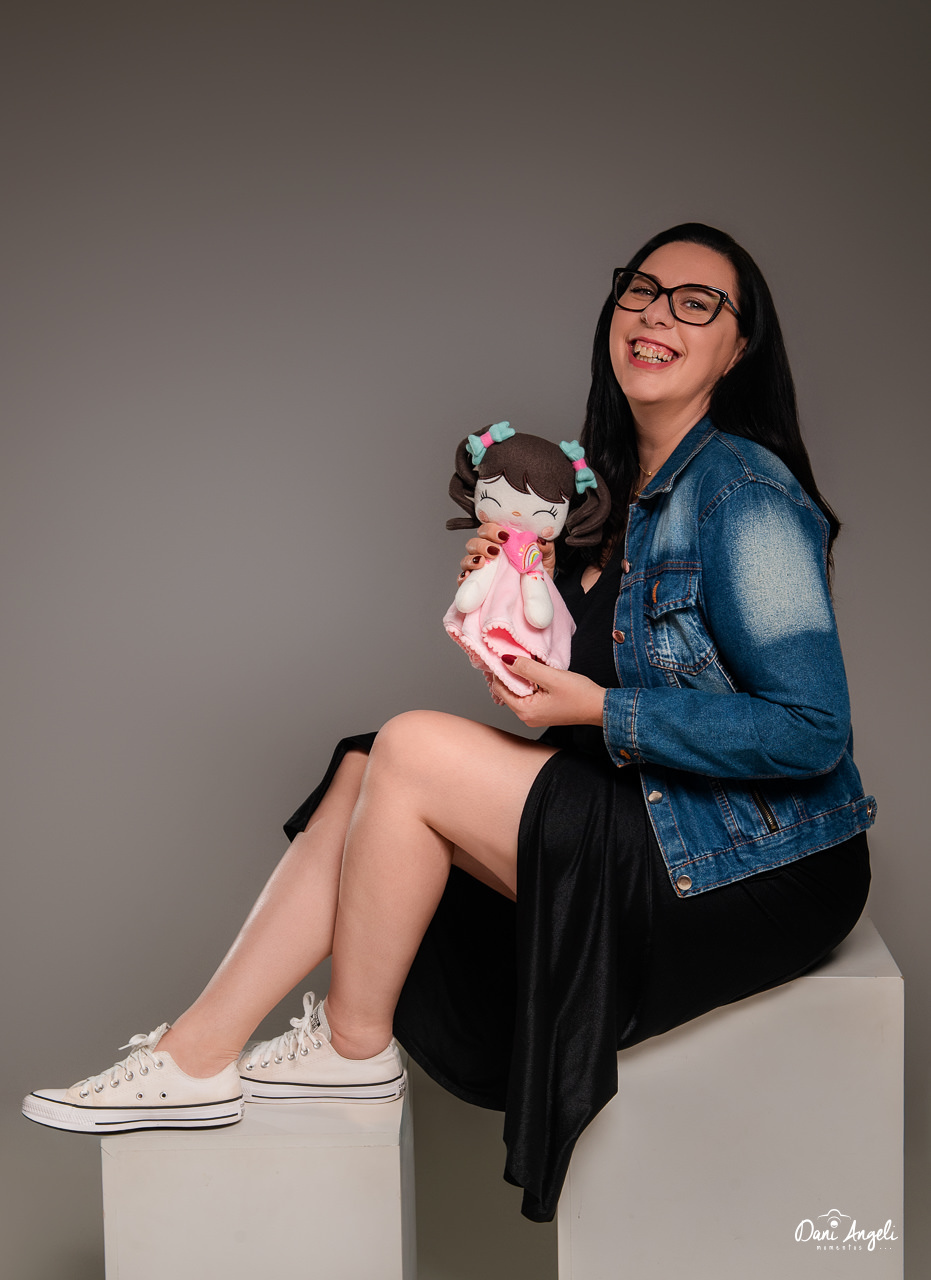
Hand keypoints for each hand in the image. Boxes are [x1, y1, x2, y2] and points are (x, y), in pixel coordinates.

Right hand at [457, 523, 556, 583]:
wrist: (536, 601)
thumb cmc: (537, 576)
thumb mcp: (546, 560)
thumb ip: (545, 548)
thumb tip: (541, 541)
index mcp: (500, 544)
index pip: (489, 529)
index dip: (492, 528)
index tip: (504, 535)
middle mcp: (487, 555)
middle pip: (474, 542)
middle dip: (482, 543)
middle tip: (495, 550)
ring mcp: (479, 571)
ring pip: (466, 559)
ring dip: (472, 558)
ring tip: (482, 562)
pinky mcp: (474, 588)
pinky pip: (462, 581)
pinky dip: (463, 577)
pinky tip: (468, 576)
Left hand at [491, 657, 605, 729]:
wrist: (600, 707)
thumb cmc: (580, 695)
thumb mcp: (551, 677)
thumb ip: (526, 668)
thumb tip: (506, 660)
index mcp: (525, 711)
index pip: (499, 688)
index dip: (500, 670)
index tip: (505, 654)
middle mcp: (526, 717)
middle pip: (507, 691)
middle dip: (510, 673)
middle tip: (517, 655)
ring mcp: (535, 716)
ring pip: (518, 692)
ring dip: (521, 677)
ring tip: (528, 662)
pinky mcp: (543, 711)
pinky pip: (529, 695)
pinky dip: (530, 683)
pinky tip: (537, 673)